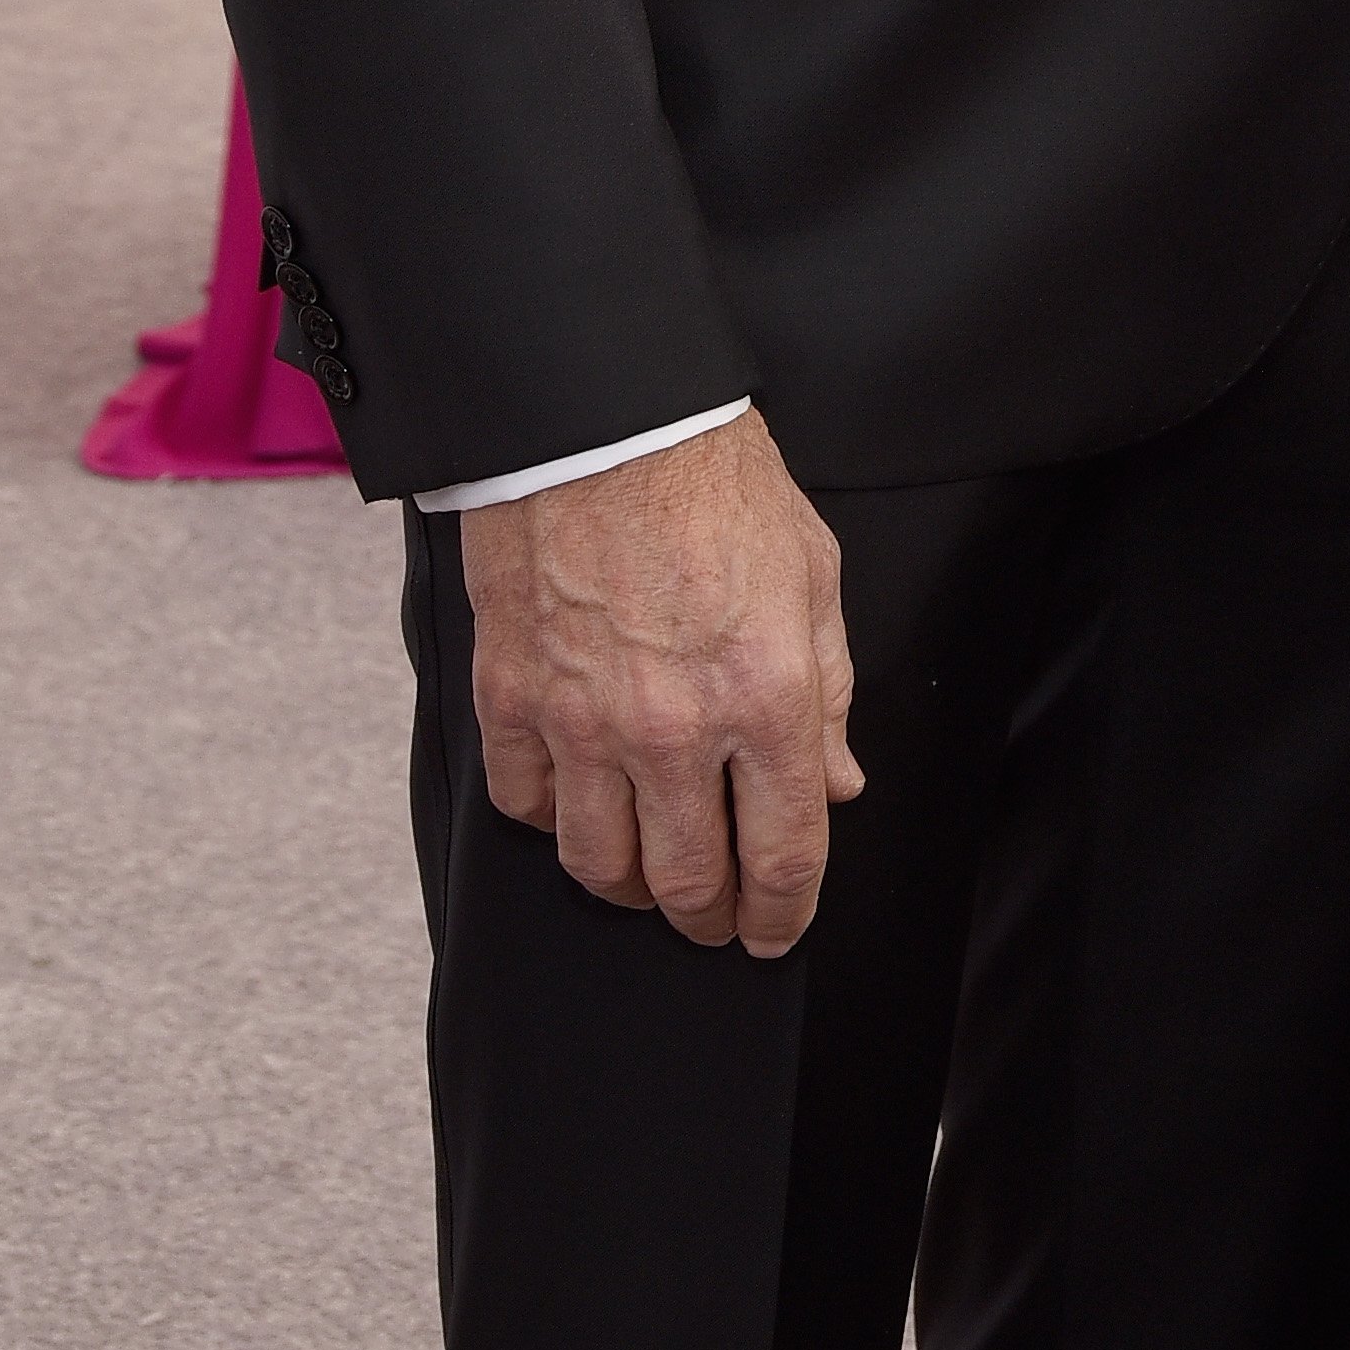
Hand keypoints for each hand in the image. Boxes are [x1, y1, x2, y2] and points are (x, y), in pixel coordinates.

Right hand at [462, 410, 859, 953]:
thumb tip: (836, 780)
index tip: (777, 929)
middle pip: (689, 882)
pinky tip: (579, 804)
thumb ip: (829, 689)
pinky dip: (553, 820)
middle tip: (717, 918)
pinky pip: (526, 806)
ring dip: (632, 887)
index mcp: (766, 694)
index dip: (785, 914)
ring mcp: (584, 721)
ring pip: (600, 866)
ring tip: (650, 877)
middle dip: (711, 918)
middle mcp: (674, 727)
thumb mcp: (812, 574)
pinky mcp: (513, 700)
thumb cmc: (714, 481)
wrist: (605, 420)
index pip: (784, 853)